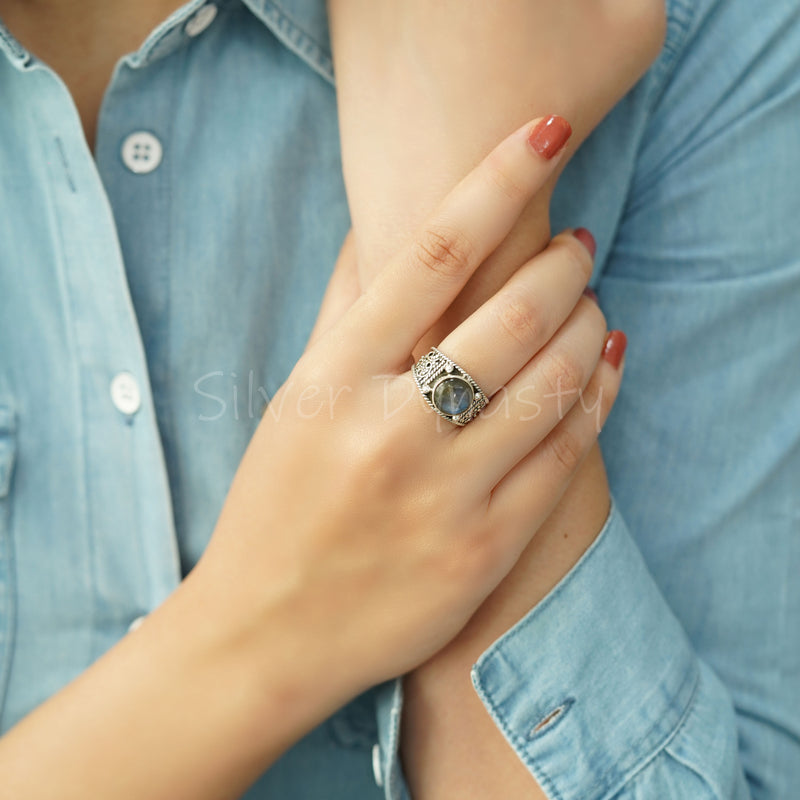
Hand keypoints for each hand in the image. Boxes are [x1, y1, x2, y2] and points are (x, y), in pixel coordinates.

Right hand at [201, 118, 623, 702]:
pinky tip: (605, 364)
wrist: (264, 632)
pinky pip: (564, 457)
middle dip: (564, 265)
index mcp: (331, 381)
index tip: (543, 134)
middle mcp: (388, 431)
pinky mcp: (482, 550)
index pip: (429, 253)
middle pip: (509, 316)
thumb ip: (342, 314)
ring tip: (592, 303)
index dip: (496, 181)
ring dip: (587, 325)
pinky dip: (596, 398)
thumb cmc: (274, 508)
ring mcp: (441, 496)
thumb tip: (384, 229)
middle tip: (579, 245)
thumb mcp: (294, 402)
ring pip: (550, 385)